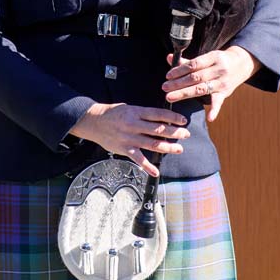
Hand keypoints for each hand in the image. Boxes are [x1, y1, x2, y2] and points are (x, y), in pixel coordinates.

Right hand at [68, 102, 190, 176]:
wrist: (93, 122)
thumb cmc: (112, 113)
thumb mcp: (128, 108)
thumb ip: (143, 114)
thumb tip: (161, 119)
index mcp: (136, 112)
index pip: (158, 114)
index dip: (172, 117)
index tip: (183, 121)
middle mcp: (134, 125)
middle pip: (158, 129)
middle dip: (174, 132)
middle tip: (185, 134)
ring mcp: (129, 138)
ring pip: (152, 144)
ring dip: (167, 147)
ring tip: (179, 148)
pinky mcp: (124, 149)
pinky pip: (138, 159)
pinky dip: (148, 166)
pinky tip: (156, 171)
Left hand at [162, 45, 259, 122]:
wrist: (242, 64)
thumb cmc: (218, 60)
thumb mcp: (207, 57)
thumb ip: (188, 61)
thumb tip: (169, 57)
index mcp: (213, 57)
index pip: (194, 64)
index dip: (180, 70)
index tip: (168, 75)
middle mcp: (219, 70)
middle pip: (196, 77)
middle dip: (178, 83)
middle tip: (164, 87)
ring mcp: (222, 82)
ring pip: (202, 88)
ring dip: (185, 93)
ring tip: (170, 96)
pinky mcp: (226, 93)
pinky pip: (219, 102)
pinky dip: (215, 110)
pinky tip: (210, 118)